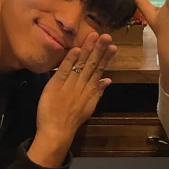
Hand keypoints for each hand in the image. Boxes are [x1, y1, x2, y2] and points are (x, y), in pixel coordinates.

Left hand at [30, 32, 116, 166]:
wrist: (57, 132)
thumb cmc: (70, 120)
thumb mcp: (88, 107)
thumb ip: (98, 92)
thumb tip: (108, 80)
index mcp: (90, 91)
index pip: (99, 71)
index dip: (106, 58)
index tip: (113, 46)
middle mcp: (82, 87)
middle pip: (92, 65)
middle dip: (99, 50)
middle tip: (107, 36)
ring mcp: (69, 86)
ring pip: (80, 66)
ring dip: (87, 50)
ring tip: (95, 37)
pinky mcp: (56, 86)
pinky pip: (64, 71)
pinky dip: (70, 60)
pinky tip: (76, 49)